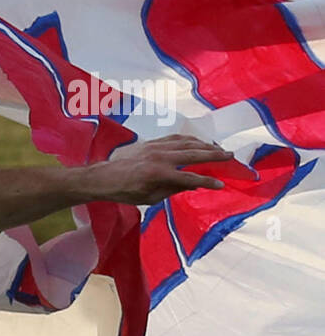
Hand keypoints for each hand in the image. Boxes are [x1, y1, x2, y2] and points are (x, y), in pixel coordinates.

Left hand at [88, 134, 231, 204]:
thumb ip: (173, 189)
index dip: (208, 182)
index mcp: (160, 175)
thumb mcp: (151, 198)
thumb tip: (194, 184)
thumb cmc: (126, 192)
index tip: (222, 185)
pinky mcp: (152, 142)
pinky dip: (189, 139)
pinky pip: (175, 138)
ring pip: (187, 143)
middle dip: (214, 155)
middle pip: (194, 154)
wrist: (104, 177)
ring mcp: (156, 147)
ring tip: (219, 148)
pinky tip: (198, 142)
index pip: (191, 178)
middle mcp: (160, 158)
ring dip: (205, 145)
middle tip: (230, 156)